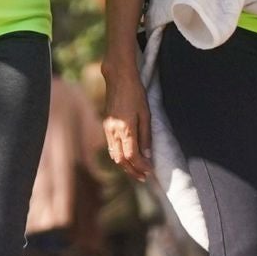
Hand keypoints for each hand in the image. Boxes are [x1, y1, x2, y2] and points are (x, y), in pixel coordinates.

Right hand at [100, 59, 151, 180]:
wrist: (118, 78)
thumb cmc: (135, 93)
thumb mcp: (146, 114)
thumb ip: (146, 136)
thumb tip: (147, 155)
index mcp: (125, 129)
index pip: (132, 156)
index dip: (141, 166)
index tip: (150, 171)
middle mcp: (113, 131)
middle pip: (121, 159)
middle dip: (132, 171)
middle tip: (144, 177)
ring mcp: (107, 129)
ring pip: (114, 155)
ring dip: (125, 165)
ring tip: (137, 171)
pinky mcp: (106, 126)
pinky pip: (111, 147)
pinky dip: (119, 156)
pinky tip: (127, 158)